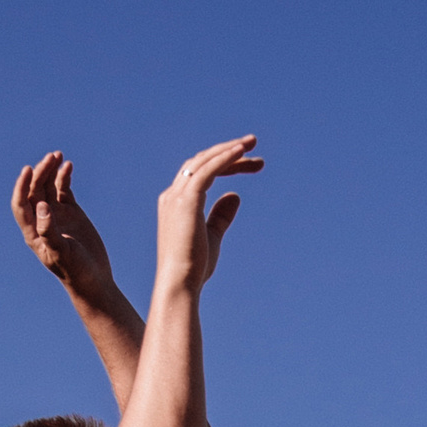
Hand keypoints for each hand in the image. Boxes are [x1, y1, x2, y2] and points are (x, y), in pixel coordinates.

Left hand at [13, 151, 118, 303]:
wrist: (93, 278)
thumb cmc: (75, 270)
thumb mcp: (61, 253)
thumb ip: (49, 231)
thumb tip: (42, 207)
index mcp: (32, 231)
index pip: (20, 203)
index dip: (21, 186)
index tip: (28, 170)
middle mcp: (41, 219)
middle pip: (35, 190)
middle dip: (40, 172)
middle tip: (51, 158)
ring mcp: (56, 214)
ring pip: (48, 186)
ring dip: (51, 170)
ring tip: (58, 156)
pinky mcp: (71, 212)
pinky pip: (64, 189)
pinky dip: (64, 177)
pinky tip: (68, 166)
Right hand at [155, 136, 260, 293]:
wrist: (180, 283)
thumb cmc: (194, 268)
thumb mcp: (212, 236)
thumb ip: (221, 215)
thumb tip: (235, 195)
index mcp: (176, 203)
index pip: (201, 174)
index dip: (226, 165)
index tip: (252, 165)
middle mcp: (172, 195)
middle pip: (202, 163)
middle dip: (229, 154)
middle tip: (254, 148)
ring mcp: (176, 196)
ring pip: (204, 161)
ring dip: (228, 149)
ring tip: (252, 142)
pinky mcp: (186, 200)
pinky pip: (208, 170)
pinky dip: (224, 158)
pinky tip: (241, 151)